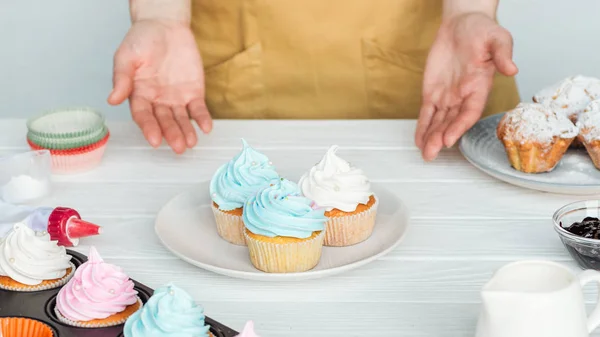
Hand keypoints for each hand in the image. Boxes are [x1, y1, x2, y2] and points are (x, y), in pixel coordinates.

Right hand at [108, 19, 211, 153]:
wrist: (165, 25)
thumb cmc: (141, 40)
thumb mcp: (126, 56)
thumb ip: (122, 78)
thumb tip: (112, 99)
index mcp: (139, 95)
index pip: (144, 116)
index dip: (149, 128)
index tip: (154, 140)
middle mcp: (157, 101)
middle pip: (164, 121)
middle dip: (171, 134)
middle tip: (178, 147)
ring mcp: (176, 98)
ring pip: (181, 119)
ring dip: (186, 131)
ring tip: (191, 142)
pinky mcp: (193, 92)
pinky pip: (198, 109)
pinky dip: (202, 118)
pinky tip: (207, 127)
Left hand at [415, 12, 517, 160]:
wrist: (462, 22)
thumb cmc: (482, 31)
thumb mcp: (497, 38)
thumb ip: (503, 54)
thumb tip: (512, 68)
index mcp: (479, 87)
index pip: (469, 112)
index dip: (459, 126)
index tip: (449, 139)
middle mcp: (463, 96)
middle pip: (451, 122)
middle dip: (440, 138)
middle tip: (431, 153)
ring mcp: (448, 96)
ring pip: (438, 121)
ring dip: (431, 137)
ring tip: (425, 153)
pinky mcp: (433, 92)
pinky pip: (427, 113)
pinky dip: (422, 126)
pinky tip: (419, 141)